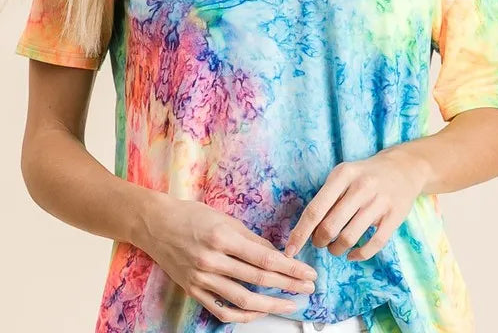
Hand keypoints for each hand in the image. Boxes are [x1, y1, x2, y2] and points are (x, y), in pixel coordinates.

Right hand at [136, 194, 317, 323]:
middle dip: (289, 285)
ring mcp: (202, 278)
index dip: (290, 268)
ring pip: (243, 300)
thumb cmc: (190, 215)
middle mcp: (213, 260)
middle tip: (308, 288)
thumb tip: (275, 253)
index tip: (308, 272)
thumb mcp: (224, 218)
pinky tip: (259, 312)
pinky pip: (223, 310)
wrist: (155, 224)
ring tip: (290, 304)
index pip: (265, 257)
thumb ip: (250, 238)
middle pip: (259, 279)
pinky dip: (243, 316)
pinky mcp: (194, 290)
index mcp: (223, 237)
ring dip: (271, 305)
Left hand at [284, 148, 427, 261]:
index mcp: (342, 175)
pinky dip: (359, 255)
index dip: (300, 233)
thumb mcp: (343, 175)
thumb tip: (305, 229)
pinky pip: (374, 244)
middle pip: (330, 226)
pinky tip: (352, 255)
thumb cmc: (364, 175)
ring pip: (349, 238)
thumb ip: (326, 198)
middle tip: (320, 242)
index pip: (315, 209)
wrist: (403, 167)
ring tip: (335, 248)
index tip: (290, 250)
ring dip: (337, 250)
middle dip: (320, 241)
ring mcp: (379, 201)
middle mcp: (360, 187)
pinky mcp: (395, 216)